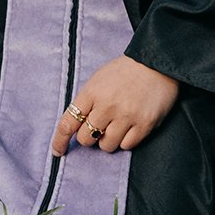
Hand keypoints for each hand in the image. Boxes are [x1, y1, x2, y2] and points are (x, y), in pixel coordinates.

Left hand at [51, 55, 180, 156]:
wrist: (157, 63)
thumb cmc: (125, 72)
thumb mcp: (98, 79)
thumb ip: (87, 101)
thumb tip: (76, 125)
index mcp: (91, 93)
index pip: (68, 123)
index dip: (60, 140)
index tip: (57, 151)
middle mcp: (106, 106)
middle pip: (86, 138)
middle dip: (89, 137)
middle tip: (98, 128)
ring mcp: (126, 116)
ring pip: (106, 145)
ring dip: (108, 140)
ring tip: (116, 126)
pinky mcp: (144, 124)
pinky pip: (127, 145)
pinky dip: (126, 140)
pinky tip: (130, 127)